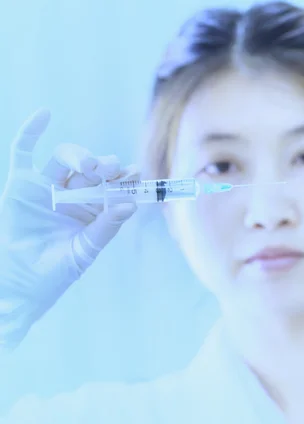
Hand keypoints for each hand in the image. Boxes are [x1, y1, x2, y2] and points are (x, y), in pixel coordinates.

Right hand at [0, 108, 138, 350]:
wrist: (23, 282)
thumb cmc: (57, 271)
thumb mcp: (86, 250)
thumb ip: (106, 228)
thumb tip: (131, 205)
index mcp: (93, 210)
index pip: (112, 186)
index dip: (124, 178)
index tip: (135, 173)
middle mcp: (72, 195)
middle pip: (92, 170)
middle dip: (104, 166)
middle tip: (111, 169)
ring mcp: (47, 187)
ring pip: (65, 159)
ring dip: (79, 156)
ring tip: (89, 166)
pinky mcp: (22, 183)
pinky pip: (24, 152)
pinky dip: (32, 131)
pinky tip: (45, 115)